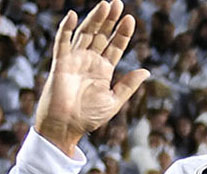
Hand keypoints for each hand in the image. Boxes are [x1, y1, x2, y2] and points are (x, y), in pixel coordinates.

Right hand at [34, 1, 149, 153]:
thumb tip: (146, 71)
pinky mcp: (60, 63)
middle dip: (109, 20)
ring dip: (94, 19)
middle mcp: (89, 62)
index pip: (115, 46)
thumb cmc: (88, 119)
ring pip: (85, 33)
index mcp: (103, 70)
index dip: (122, 33)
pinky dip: (66, 29)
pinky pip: (62, 42)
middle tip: (117, 4)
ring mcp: (74, 60)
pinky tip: (73, 16)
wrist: (66, 128)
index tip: (130, 20)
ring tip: (105, 5)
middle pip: (101, 35)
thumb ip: (128, 86)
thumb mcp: (113, 101)